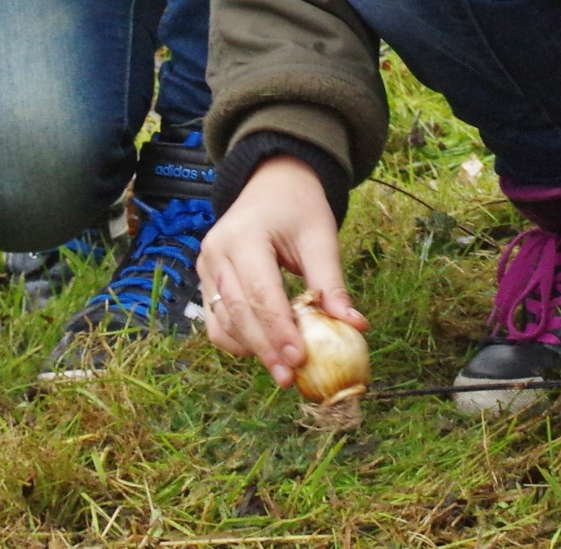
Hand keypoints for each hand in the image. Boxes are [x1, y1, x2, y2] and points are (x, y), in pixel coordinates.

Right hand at [197, 156, 361, 387]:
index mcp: (244, 236)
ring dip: (252, 349)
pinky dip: (239, 339)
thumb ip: (332, 282)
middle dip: (266, 349)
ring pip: (223, 323)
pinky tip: (265, 348)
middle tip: (291, 377)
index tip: (299, 358)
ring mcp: (205, 267)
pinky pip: (216, 321)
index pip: (259, 292)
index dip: (278, 330)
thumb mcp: (320, 236)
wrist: (271, 183)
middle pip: (238, 313)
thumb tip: (355, 325)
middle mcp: (216, 252)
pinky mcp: (205, 280)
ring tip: (283, 366)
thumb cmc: (298, 206)